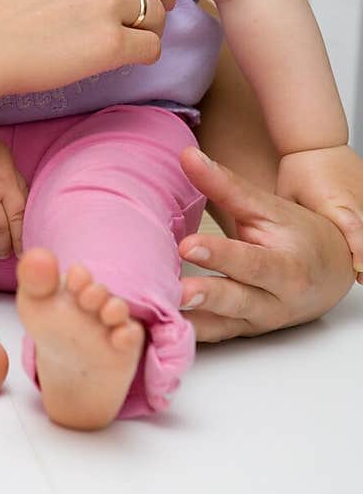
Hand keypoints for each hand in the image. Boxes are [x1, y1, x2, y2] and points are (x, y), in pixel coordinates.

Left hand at [176, 148, 354, 340]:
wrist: (330, 272)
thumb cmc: (299, 235)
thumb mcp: (267, 207)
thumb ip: (226, 185)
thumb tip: (188, 157)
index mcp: (288, 267)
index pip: (251, 262)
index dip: (220, 255)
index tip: (188, 246)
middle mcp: (276, 300)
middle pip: (239, 301)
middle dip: (208, 297)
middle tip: (176, 291)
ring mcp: (259, 321)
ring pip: (225, 326)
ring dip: (194, 322)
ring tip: (164, 313)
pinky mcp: (244, 332)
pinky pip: (215, 336)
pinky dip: (192, 335)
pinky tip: (163, 330)